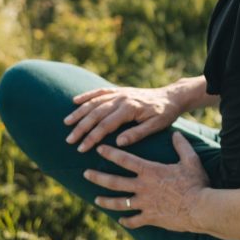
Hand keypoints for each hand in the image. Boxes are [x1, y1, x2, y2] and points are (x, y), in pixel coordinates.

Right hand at [63, 83, 183, 152]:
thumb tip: (118, 143)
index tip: (81, 148)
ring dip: (79, 112)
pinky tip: (75, 101)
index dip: (92, 137)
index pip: (106, 125)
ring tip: (67, 123)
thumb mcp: (156, 126)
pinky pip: (100, 92)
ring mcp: (120, 93)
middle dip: (81, 127)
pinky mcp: (120, 91)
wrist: (172, 96)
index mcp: (130, 108)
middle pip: (96, 113)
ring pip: (95, 102)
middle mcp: (122, 98)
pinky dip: (87, 95)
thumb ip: (137, 134)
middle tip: (69, 140)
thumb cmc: (165, 114)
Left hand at [84, 131, 210, 231]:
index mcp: (150, 171)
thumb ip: (181, 146)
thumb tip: (176, 134)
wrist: (200, 208)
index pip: (125, 160)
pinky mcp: (150, 218)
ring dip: (106, 201)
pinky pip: (134, 220)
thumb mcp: (190, 160)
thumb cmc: (196, 183)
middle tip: (85, 173)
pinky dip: (127, 221)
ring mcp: (145, 204)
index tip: (99, 148)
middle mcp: (143, 187)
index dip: (111, 153)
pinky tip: (122, 221)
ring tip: (95, 199)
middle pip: (115, 182)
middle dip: (98, 177)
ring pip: (119, 203)